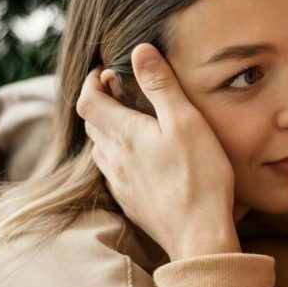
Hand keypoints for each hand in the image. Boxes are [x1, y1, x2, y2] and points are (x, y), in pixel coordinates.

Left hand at [76, 43, 238, 259]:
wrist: (199, 235)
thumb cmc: (199, 176)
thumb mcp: (186, 122)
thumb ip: (161, 86)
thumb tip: (140, 51)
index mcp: (123, 134)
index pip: (88, 101)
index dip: (90, 82)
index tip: (103, 72)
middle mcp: (113, 159)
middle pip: (92, 125)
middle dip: (100, 104)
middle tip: (119, 92)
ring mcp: (120, 184)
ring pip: (101, 151)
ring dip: (108, 132)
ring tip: (130, 123)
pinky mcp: (131, 203)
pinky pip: (114, 174)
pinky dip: (119, 157)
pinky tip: (140, 161)